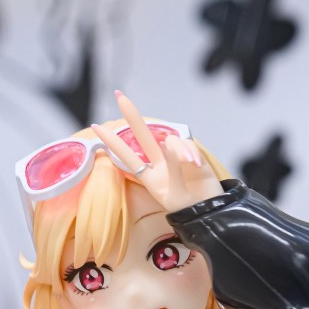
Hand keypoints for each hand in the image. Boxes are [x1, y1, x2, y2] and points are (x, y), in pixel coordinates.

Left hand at [91, 90, 222, 216]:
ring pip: (171, 141)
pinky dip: (191, 152)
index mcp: (150, 178)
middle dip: (132, 115)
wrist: (211, 213)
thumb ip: (172, 168)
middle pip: (143, 136)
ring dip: (180, 150)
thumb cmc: (189, 210)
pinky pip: (187, 144)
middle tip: (118, 95)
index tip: (96, 127)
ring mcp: (175, 157)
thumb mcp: (176, 195)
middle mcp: (160, 164)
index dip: (112, 142)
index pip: (127, 156)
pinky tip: (197, 165)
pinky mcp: (192, 153)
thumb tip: (168, 143)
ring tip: (191, 165)